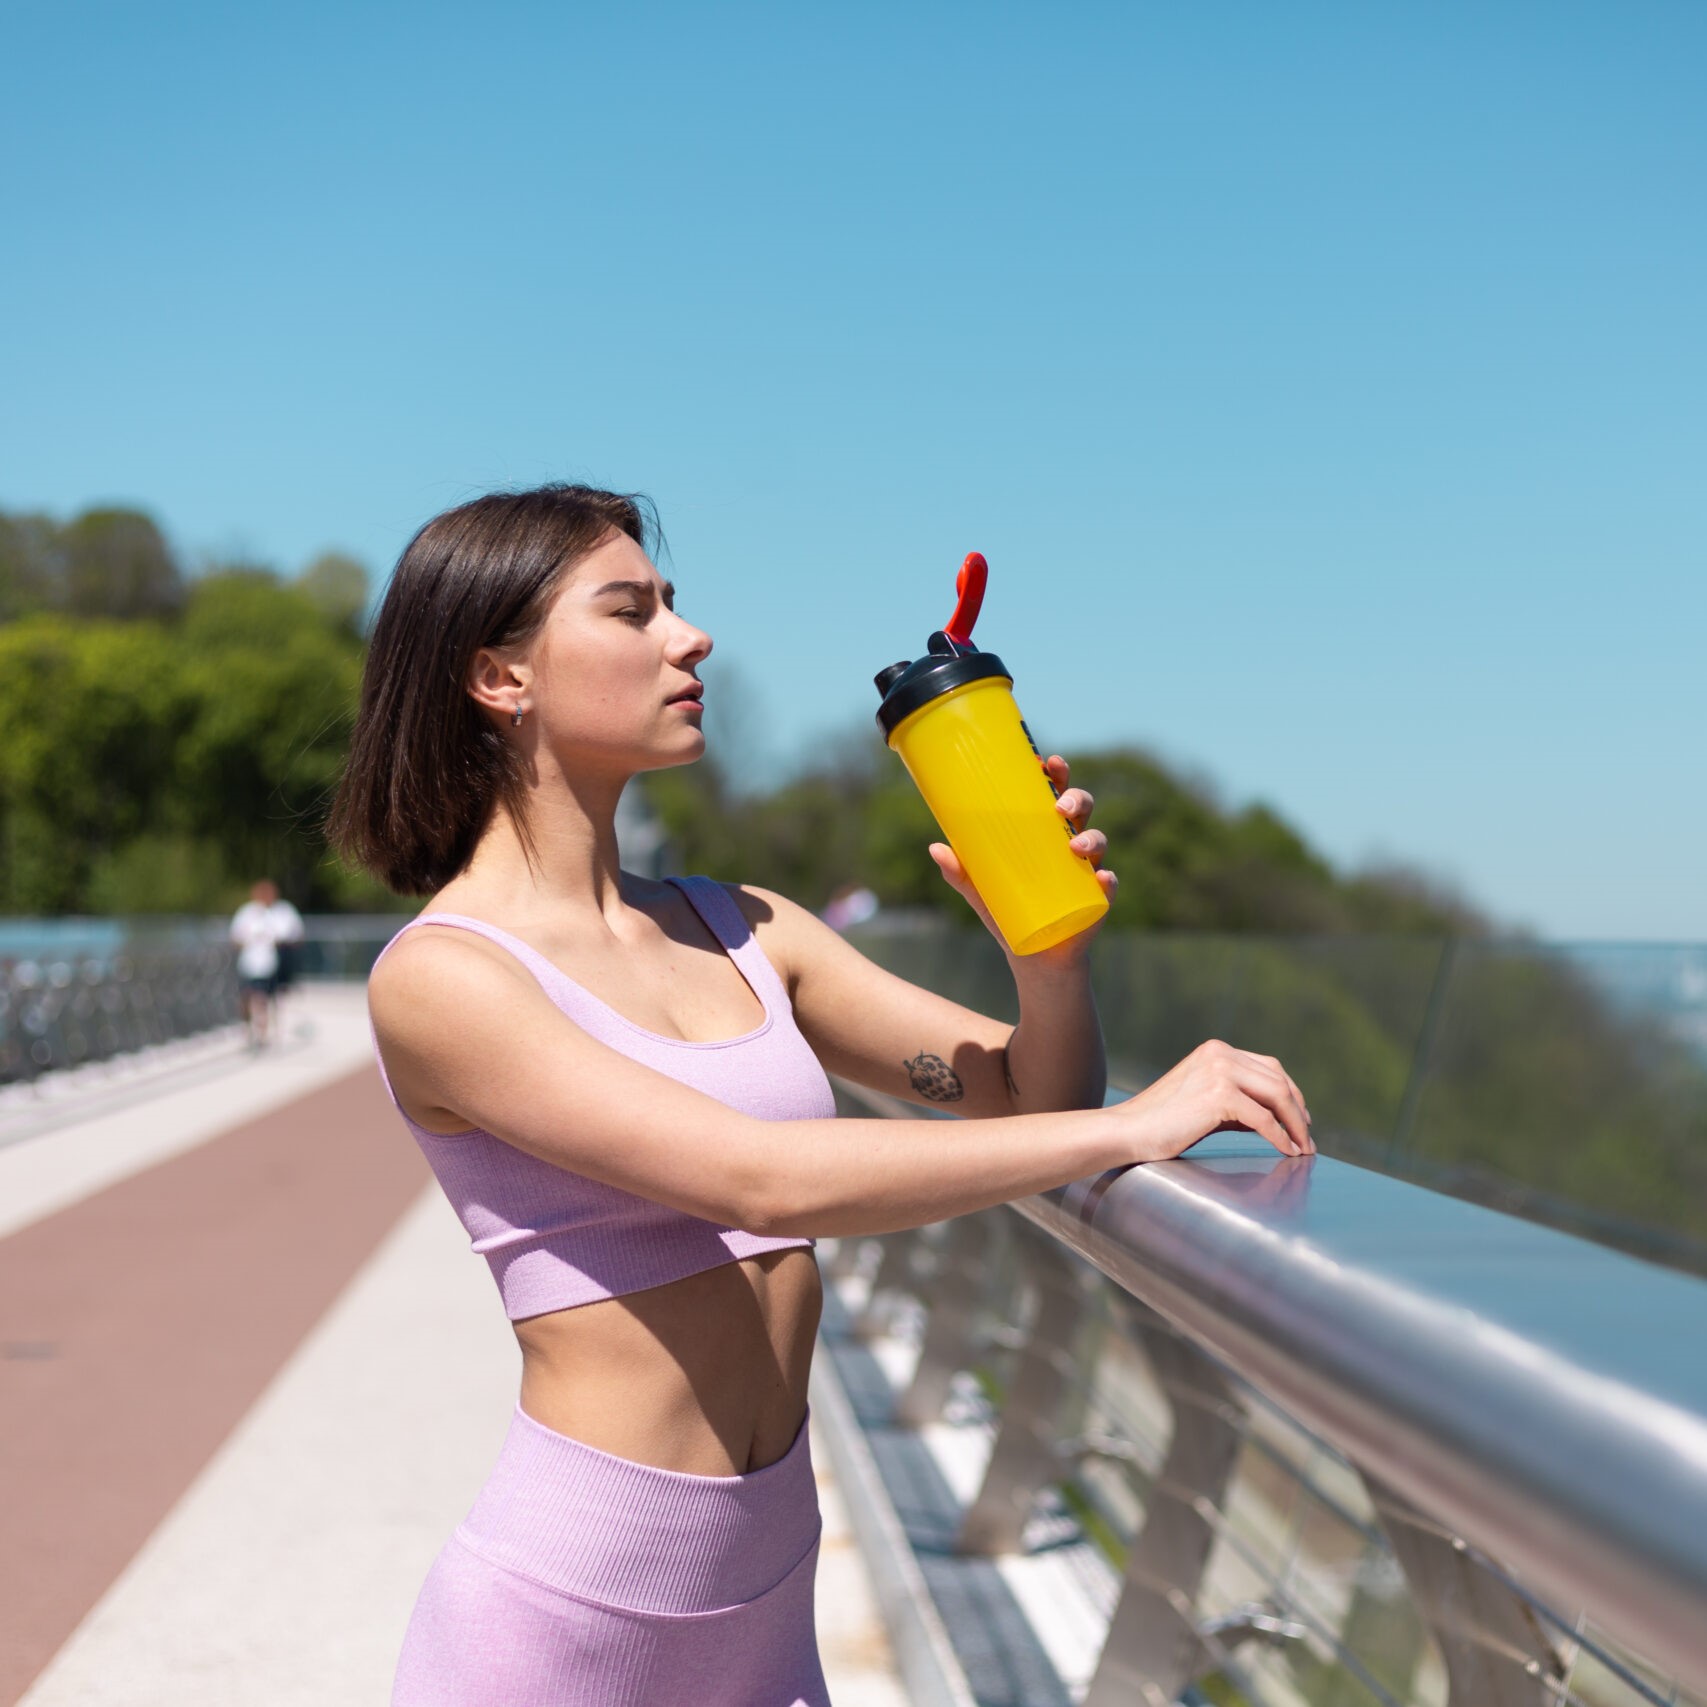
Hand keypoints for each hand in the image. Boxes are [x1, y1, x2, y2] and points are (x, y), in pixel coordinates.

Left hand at [928, 754, 1117, 963]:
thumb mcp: (981, 891)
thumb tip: (935, 848)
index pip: (1053, 794)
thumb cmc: (1007, 913)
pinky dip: (1108, 881)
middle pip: (1081, 810)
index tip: (1047, 762)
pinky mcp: (1097, 900)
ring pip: (1098, 841)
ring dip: (1091, 838)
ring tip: (1075, 846)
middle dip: (1075, 799)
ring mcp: (1086, 871)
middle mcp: (1070, 845)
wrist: (1032, 957)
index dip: (1056, 774)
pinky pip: (1109, 886)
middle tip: (1060, 806)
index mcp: (1045, 833)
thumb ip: (960, 872)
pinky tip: (1102, 878)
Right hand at [1112, 1039, 1315, 1160]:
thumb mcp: (1206, 1103)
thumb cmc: (1162, 1124)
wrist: (1128, 1131)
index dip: (1292, 1093)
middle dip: (1299, 1111)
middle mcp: (1220, 1053)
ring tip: (1303, 1148)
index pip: (1270, 1067)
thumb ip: (1238, 1102)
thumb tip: (1276, 1118)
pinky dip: (1280, 1137)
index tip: (1302, 1119)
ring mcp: (1220, 1071)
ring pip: (1277, 1095)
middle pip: (1279, 1079)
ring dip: (1296, 1124)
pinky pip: (1263, 1119)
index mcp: (1216, 1050)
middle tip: (1307, 1138)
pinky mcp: (1219, 1095)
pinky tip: (1286, 1151)